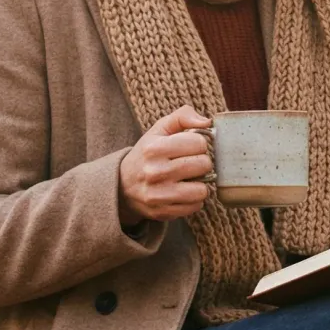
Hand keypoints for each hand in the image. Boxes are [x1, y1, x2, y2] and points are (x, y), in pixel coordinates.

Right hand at [119, 105, 214, 223]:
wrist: (122, 186)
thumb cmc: (148, 154)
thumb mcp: (159, 130)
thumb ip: (182, 117)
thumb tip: (207, 122)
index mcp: (154, 148)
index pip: (199, 142)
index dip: (199, 143)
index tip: (190, 147)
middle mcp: (155, 172)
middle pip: (204, 165)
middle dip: (202, 162)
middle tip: (191, 162)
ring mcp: (158, 195)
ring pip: (202, 189)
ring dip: (200, 183)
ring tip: (189, 178)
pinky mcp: (163, 212)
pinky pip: (196, 206)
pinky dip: (194, 199)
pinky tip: (183, 192)